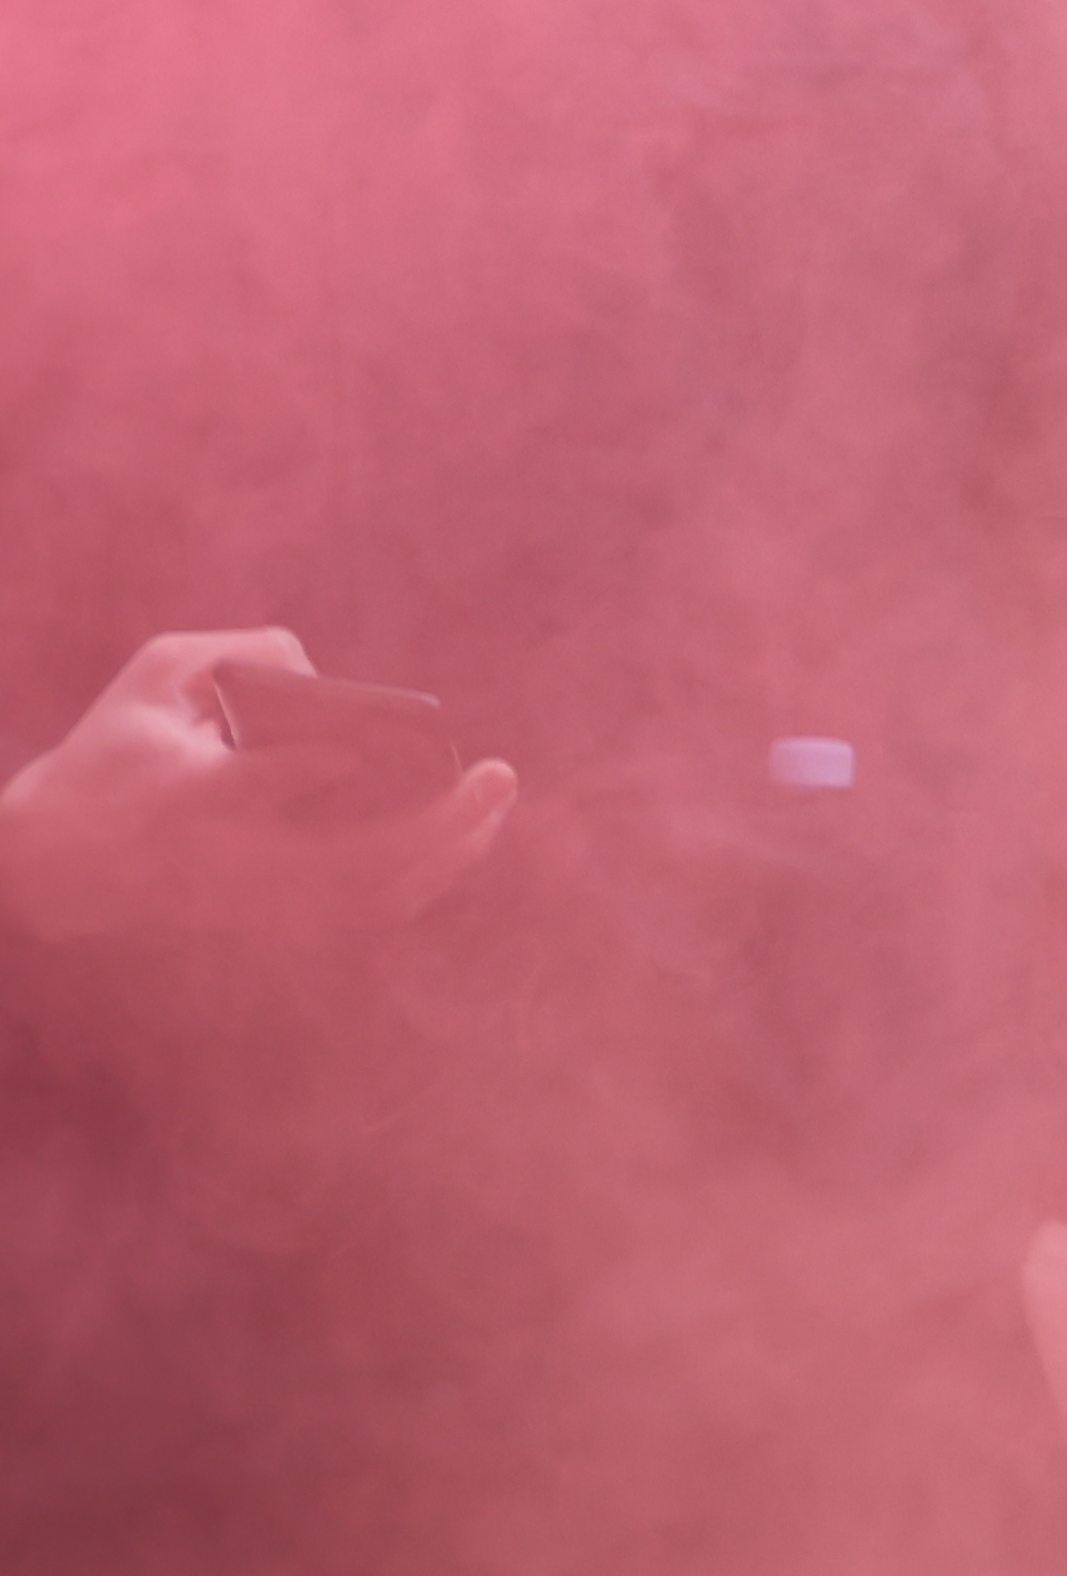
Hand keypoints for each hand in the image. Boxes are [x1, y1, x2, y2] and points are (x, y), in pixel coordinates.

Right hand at [0, 629, 517, 947]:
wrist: (59, 867)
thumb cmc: (112, 756)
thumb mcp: (153, 678)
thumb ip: (239, 653)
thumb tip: (321, 671)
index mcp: (189, 798)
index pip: (257, 788)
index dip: (313, 767)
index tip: (361, 745)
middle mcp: (232, 859)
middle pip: (351, 864)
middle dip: (437, 826)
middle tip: (499, 777)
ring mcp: (257, 900)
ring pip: (371, 898)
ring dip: (445, 854)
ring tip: (493, 801)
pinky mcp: (272, 922)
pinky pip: (365, 911)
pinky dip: (421, 877)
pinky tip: (464, 837)